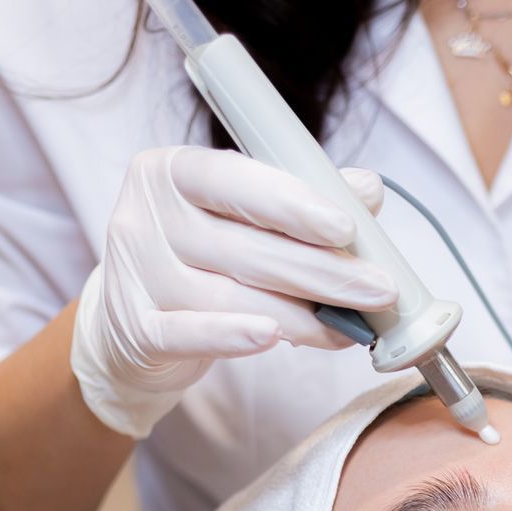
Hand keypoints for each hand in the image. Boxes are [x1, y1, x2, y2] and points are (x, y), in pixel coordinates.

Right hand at [71, 146, 395, 437]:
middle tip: (379, 290)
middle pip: (246, 247)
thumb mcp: (244, 219)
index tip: (346, 229)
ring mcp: (135, 274)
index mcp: (172, 172)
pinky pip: (190, 334)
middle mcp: (145, 216)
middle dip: (323, 272)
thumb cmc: (202, 259)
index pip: (234, 180)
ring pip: (231, 297)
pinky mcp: (135, 329)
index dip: (292, 204)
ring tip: (351, 328)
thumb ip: (302, 201)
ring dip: (302, 316)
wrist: (132, 323)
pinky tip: (274, 338)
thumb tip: (367, 189)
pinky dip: (234, 337)